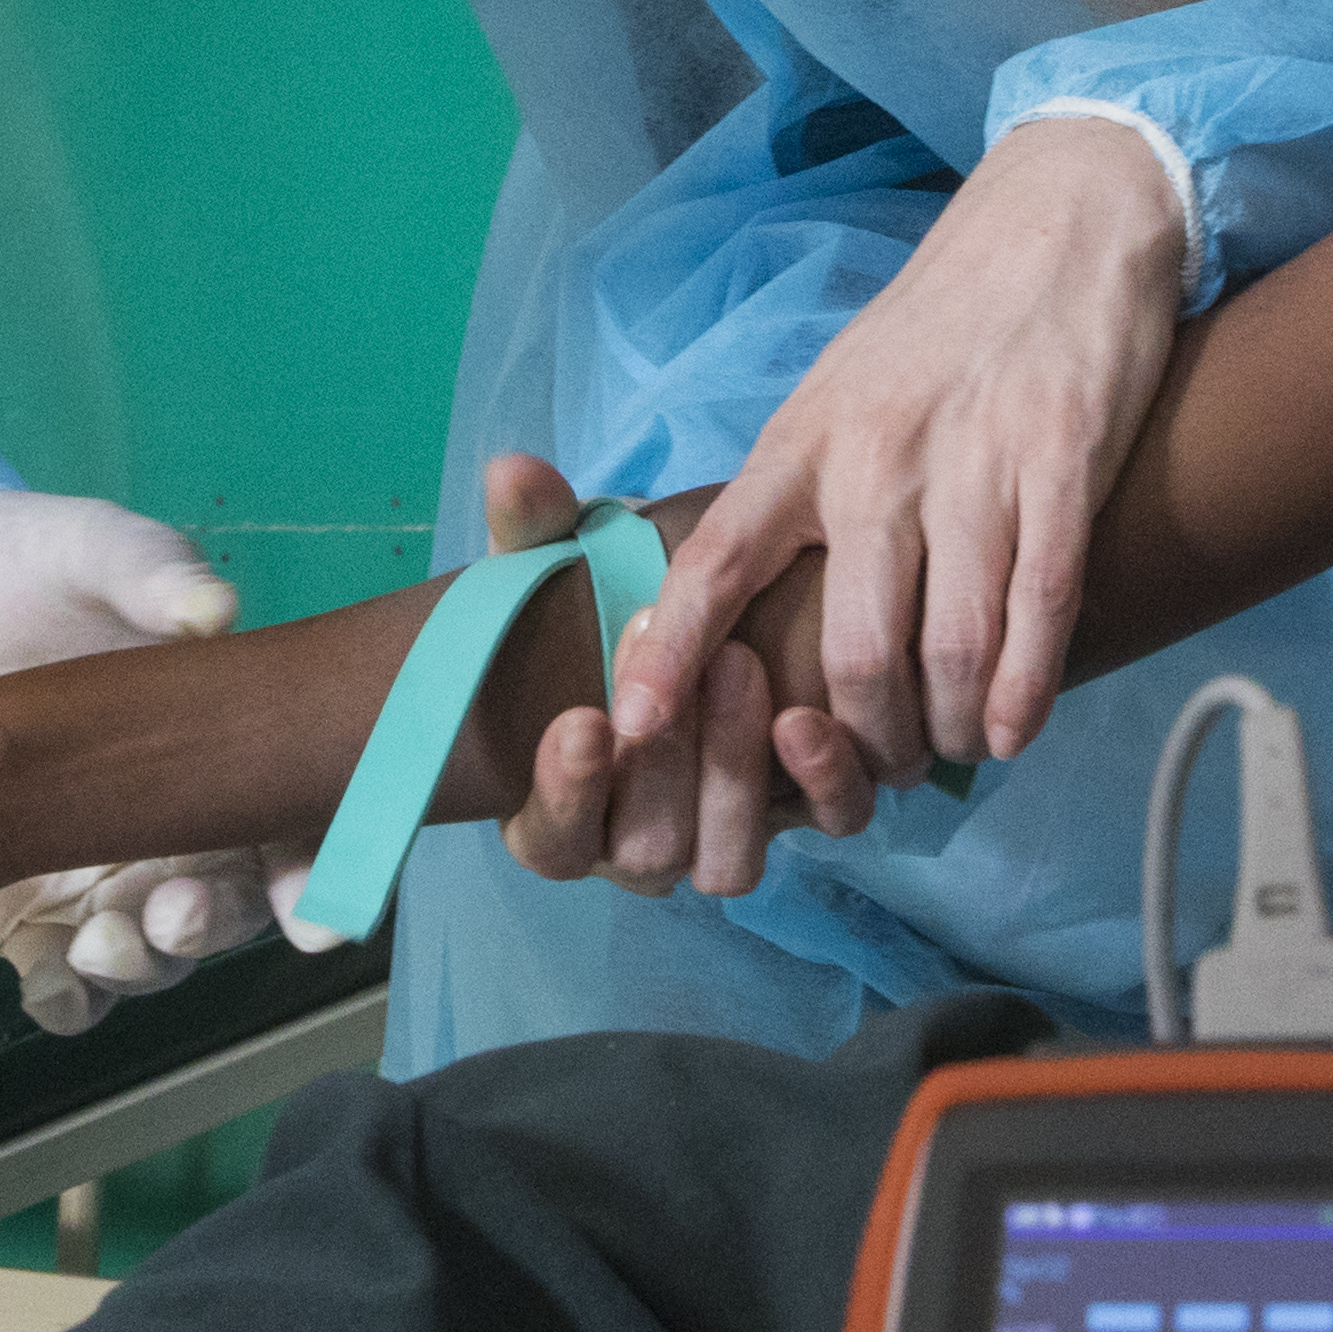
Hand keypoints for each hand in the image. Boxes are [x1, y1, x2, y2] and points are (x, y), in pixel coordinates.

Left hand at [0, 467, 264, 1031]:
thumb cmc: (6, 560)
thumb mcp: (79, 547)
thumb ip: (146, 571)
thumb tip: (214, 610)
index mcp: (210, 733)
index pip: (289, 811)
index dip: (314, 865)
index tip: (312, 912)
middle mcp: (167, 816)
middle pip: (225, 897)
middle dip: (215, 924)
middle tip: (178, 916)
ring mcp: (89, 866)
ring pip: (149, 946)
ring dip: (144, 963)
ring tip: (108, 947)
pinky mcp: (10, 899)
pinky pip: (57, 973)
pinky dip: (66, 994)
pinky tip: (55, 986)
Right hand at [489, 458, 876, 899]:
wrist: (711, 607)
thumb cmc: (610, 601)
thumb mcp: (565, 559)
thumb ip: (532, 528)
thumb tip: (512, 471)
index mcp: (562, 805)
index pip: (551, 840)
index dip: (564, 795)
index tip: (582, 722)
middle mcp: (638, 840)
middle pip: (648, 848)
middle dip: (666, 762)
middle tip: (691, 664)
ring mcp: (724, 835)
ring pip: (728, 859)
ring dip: (736, 772)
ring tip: (744, 668)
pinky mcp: (805, 811)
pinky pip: (820, 827)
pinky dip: (820, 783)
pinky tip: (812, 718)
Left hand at [614, 113, 1187, 785]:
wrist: (1058, 219)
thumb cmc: (939, 325)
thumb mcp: (837, 393)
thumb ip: (798, 494)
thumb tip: (747, 607)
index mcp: (804, 442)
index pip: (715, 559)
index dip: (673, 652)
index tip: (634, 729)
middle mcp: (877, 457)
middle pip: (851, 647)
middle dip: (864, 738)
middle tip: (880, 770)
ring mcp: (976, 461)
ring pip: (950, 644)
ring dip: (948, 727)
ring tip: (948, 751)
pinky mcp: (1066, 460)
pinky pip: (1042, 603)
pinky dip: (1025, 687)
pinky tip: (1012, 728)